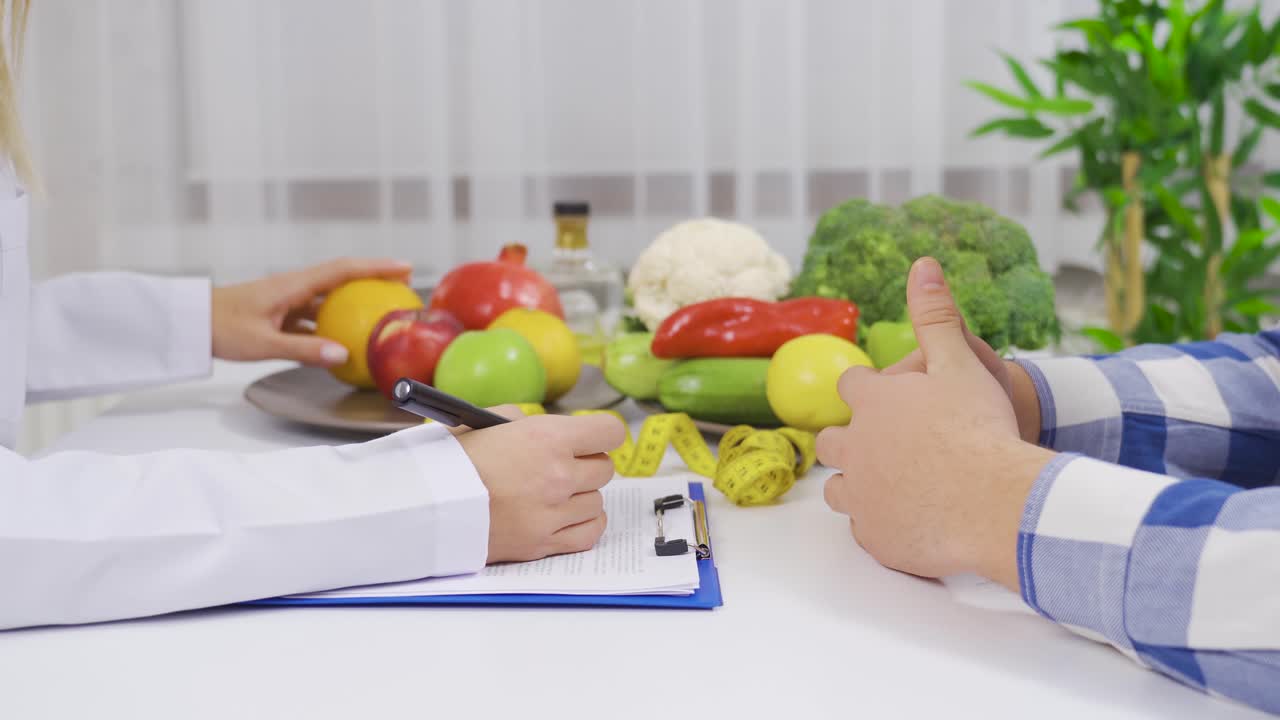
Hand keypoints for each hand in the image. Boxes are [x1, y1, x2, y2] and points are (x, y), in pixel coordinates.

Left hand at [211, 257, 412, 364]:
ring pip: (329, 296)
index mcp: (292, 285)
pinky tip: (344, 339)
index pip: (343, 270)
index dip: (376, 267)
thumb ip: (304, 349)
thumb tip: (343, 355)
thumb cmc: (220, 328)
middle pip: (342, 278)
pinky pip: (315, 314)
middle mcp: (293, 287)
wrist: (189, 323)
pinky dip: (333, 321)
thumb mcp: (263, 342)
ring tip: (381, 310)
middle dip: (374, 277)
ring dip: (355, 300)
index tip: (404, 266)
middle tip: (403, 284)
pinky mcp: (279, 313)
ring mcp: (287, 299)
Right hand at [457, 412, 625, 562]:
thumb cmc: (453, 460)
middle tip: (564, 466)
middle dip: (587, 465)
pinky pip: (590, 532)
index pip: (609, 432)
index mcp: (548, 438)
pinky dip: (584, 524)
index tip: (593, 439)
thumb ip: (527, 422)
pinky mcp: (544, 542)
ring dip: (581, 496)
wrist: (427, 504)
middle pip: (604, 469)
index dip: (603, 434)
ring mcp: (553, 512)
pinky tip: (568, 516)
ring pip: (597, 501)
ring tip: (554, 493)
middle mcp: (558, 475)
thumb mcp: (488, 421)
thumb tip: (551, 430)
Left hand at [815, 257, 1053, 589]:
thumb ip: (936, 316)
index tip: (881, 397)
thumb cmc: (981, 428)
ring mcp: (859, 497)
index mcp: (872, 402)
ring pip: (839, 490)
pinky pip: (865, 531)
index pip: (852, 387)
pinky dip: (882, 526)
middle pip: (831, 441)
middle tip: (883, 447)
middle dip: (851, 441)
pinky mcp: (873, 538)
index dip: (868, 391)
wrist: (996, 502)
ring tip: (891, 487)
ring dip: (858, 486)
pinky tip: (906, 524)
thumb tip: (922, 264)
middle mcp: (854, 448)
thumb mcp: (961, 362)